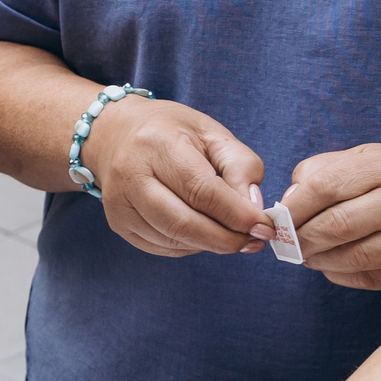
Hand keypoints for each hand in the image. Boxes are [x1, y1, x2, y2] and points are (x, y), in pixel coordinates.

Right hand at [82, 97, 269, 256]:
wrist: (116, 134)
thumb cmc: (172, 132)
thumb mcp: (212, 134)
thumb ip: (241, 167)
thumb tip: (253, 210)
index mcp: (157, 144)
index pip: (202, 190)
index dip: (237, 215)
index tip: (264, 227)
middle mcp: (131, 175)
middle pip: (183, 223)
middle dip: (225, 239)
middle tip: (253, 241)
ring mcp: (119, 203)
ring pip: (173, 240)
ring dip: (210, 245)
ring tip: (232, 235)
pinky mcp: (118, 223)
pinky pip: (161, 247)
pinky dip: (190, 246)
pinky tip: (203, 233)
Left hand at [276, 144, 380, 289]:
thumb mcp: (365, 158)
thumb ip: (322, 171)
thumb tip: (287, 203)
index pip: (327, 186)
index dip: (294, 206)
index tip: (276, 218)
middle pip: (337, 224)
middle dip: (301, 237)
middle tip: (285, 242)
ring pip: (352, 256)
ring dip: (317, 259)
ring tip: (303, 253)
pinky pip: (368, 278)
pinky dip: (339, 274)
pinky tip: (329, 264)